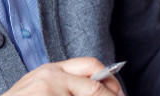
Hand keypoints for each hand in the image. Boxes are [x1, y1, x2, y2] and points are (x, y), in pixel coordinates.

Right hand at [2, 57, 123, 95]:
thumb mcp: (40, 89)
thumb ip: (66, 86)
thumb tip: (103, 90)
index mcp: (51, 70)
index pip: (92, 66)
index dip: (111, 82)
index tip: (118, 93)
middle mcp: (51, 76)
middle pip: (96, 83)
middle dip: (112, 94)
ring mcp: (48, 90)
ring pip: (91, 95)